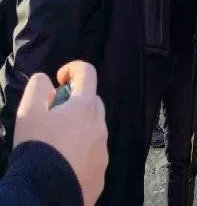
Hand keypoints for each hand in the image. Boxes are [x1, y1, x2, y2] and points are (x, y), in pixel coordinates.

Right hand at [14, 61, 107, 205]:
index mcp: (85, 107)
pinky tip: (63, 161)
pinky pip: (94, 153)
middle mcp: (101, 125)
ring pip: (95, 128)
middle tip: (53, 115)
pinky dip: (82, 150)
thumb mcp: (28, 113)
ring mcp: (104, 149)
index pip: (88, 73)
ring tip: (56, 142)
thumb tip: (46, 80)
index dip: (73, 69)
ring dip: (79, 127)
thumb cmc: (37, 147)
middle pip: (93, 102)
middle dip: (75, 101)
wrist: (45, 193)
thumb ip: (37, 89)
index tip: (59, 80)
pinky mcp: (102, 170)